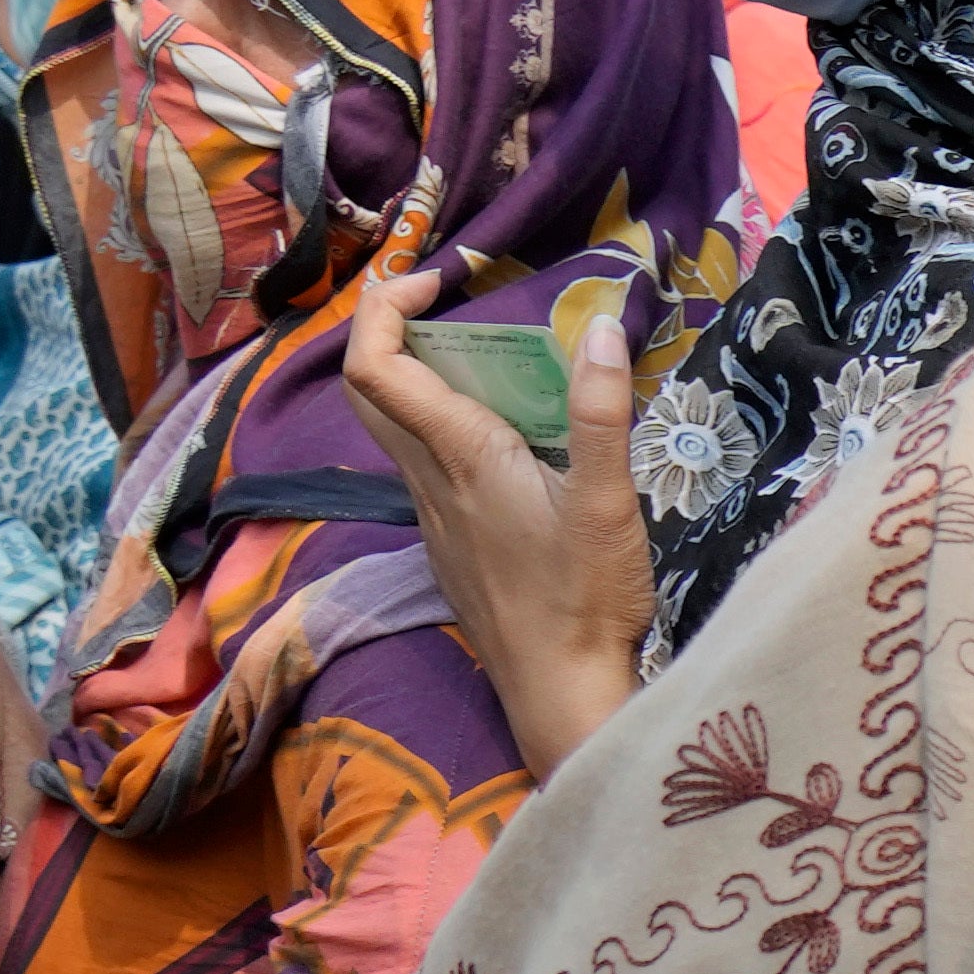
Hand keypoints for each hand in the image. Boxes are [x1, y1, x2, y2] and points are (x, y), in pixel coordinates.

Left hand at [339, 212, 651, 775]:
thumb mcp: (608, 502)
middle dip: (388, 330)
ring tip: (478, 362)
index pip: (374, 363)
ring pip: (390, 428)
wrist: (560, 692)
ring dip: (413, 378)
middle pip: (365, 388)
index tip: (439, 282)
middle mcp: (428, 481)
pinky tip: (496, 441)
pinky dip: (436, 426)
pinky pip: (419, 465)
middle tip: (443, 306)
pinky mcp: (448, 545)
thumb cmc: (585, 599)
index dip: (385, 307)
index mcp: (459, 455)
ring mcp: (432, 518)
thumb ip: (603, 412)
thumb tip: (601, 327)